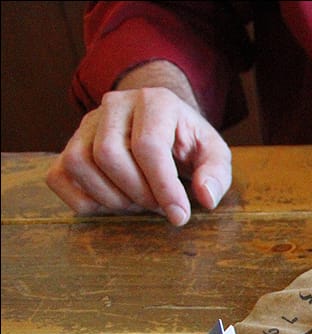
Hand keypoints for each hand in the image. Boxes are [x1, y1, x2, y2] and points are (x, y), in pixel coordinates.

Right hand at [46, 86, 231, 225]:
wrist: (162, 125)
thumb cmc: (188, 142)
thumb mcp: (213, 153)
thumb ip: (216, 173)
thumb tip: (206, 197)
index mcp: (155, 101)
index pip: (148, 146)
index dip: (163, 187)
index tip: (179, 215)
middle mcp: (114, 105)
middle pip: (108, 155)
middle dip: (137, 193)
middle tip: (159, 206)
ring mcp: (86, 124)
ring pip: (79, 164)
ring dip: (111, 198)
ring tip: (138, 203)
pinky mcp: (69, 145)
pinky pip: (58, 177)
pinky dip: (83, 201)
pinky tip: (112, 204)